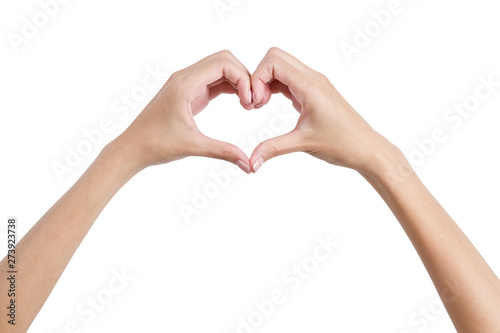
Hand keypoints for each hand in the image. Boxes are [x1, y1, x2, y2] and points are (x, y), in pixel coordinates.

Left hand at [110, 50, 253, 173]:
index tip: (250, 102)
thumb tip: (248, 164)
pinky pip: (214, 81)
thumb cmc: (155, 144)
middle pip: (224, 60)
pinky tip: (240, 103)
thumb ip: (223, 152)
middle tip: (253, 101)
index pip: (223, 63)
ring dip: (238, 81)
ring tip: (248, 104)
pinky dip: (230, 87)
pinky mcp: (189, 92)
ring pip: (220, 68)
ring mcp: (187, 83)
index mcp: (184, 84)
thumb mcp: (193, 147)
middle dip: (244, 76)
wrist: (133, 147)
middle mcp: (185, 77)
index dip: (243, 78)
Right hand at [249, 47, 397, 173]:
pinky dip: (275, 86)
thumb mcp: (302, 144)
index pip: (273, 63)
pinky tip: (271, 104)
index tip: (255, 103)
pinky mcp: (315, 90)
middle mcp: (313, 79)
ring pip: (282, 65)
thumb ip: (273, 149)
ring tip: (261, 105)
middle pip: (275, 57)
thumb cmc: (342, 144)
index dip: (256, 79)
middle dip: (259, 76)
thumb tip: (251, 163)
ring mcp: (315, 83)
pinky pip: (290, 77)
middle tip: (256, 103)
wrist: (367, 148)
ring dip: (266, 81)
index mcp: (310, 87)